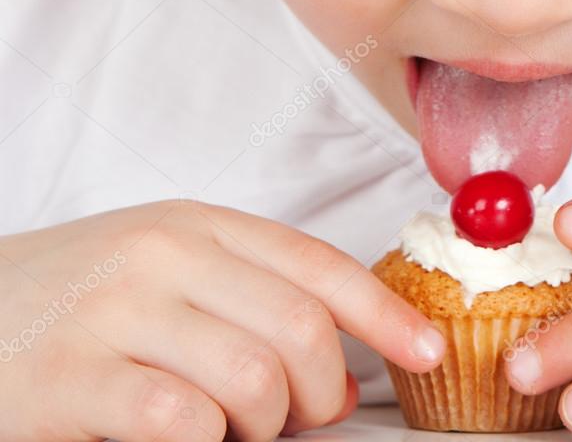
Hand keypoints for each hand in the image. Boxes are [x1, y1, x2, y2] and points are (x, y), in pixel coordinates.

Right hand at [0, 200, 444, 440]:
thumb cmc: (79, 296)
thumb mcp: (168, 271)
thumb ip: (251, 301)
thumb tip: (341, 372)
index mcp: (198, 225)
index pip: (317, 265)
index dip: (384, 312)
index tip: (427, 349)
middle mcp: (164, 255)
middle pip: (299, 328)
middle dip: (321, 391)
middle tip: (299, 417)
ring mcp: (116, 314)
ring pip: (252, 379)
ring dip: (262, 426)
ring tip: (232, 430)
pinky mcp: (69, 379)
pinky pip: (180, 421)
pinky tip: (186, 437)